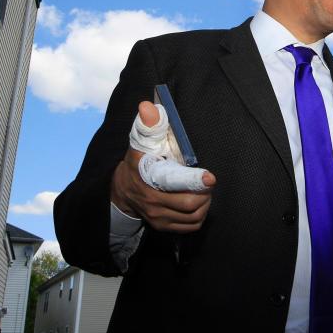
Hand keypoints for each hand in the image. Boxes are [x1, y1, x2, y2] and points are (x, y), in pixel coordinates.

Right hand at [110, 101, 215, 231]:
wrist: (121, 191)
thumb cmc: (137, 162)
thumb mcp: (139, 143)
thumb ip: (147, 125)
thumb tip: (148, 105)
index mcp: (148, 179)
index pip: (175, 183)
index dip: (195, 181)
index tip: (210, 177)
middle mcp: (152, 202)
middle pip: (190, 204)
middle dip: (205, 193)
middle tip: (207, 181)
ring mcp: (158, 218)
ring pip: (193, 217)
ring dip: (205, 204)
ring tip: (203, 191)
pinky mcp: (163, 227)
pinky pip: (190, 226)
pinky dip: (199, 216)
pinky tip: (198, 202)